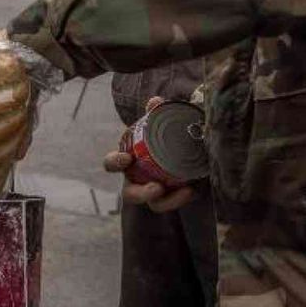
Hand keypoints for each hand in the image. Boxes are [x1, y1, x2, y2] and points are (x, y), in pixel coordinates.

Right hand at [105, 97, 198, 213]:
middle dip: (142, 193)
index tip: (128, 158)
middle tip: (156, 188)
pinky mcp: (172, 197)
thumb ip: (156, 114)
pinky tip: (194, 189)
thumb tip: (155, 102)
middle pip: (130, 195)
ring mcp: (154, 192)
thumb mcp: (159, 126)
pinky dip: (183, 197)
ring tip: (185, 192)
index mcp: (127, 162)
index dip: (115, 162)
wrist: (183, 148)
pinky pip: (174, 202)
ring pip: (154, 204)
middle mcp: (136, 180)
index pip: (111, 165)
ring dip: (167, 201)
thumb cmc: (161, 137)